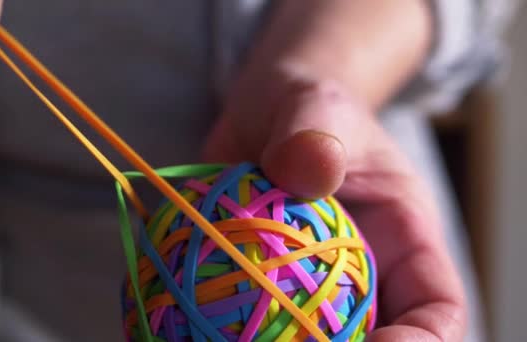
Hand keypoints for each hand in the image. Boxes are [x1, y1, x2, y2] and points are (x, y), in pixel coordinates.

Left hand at [203, 74, 465, 340]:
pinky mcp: (262, 279)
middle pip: (370, 336)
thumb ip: (314, 134)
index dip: (420, 341)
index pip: (436, 306)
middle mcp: (362, 270)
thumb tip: (305, 171)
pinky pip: (248, 319)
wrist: (261, 112)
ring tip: (224, 338)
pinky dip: (219, 329)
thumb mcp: (314, 106)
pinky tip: (186, 325)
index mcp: (402, 237)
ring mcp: (310, 280)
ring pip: (306, 336)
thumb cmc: (306, 105)